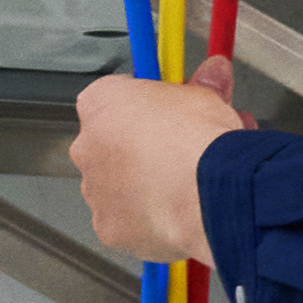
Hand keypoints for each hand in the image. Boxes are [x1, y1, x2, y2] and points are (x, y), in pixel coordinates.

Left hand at [70, 55, 249, 262]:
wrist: (205, 192)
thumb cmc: (197, 139)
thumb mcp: (206, 94)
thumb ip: (203, 85)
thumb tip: (214, 74)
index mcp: (101, 103)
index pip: (116, 95)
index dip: (147, 102)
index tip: (170, 106)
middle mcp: (87, 146)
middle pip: (113, 142)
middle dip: (146, 145)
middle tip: (184, 145)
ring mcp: (95, 190)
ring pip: (118, 184)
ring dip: (146, 182)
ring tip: (189, 182)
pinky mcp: (109, 228)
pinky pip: (126, 220)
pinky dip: (149, 218)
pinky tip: (179, 210)